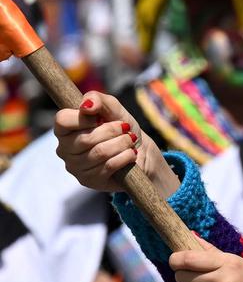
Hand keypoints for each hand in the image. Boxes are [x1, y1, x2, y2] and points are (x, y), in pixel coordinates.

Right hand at [53, 91, 178, 196]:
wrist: (140, 151)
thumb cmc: (122, 128)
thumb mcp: (113, 108)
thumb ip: (99, 100)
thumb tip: (86, 105)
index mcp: (64, 130)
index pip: (62, 120)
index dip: (85, 117)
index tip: (100, 118)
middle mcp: (64, 149)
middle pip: (86, 138)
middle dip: (113, 131)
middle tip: (124, 130)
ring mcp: (75, 167)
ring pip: (99, 152)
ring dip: (122, 143)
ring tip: (129, 141)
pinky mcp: (89, 181)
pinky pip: (109, 166)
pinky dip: (125, 156)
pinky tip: (130, 154)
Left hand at [169, 236, 242, 281]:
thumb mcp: (241, 265)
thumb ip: (213, 252)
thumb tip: (190, 235)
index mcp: (229, 263)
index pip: (188, 258)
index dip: (176, 259)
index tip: (175, 261)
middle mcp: (222, 280)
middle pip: (183, 276)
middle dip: (185, 278)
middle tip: (197, 279)